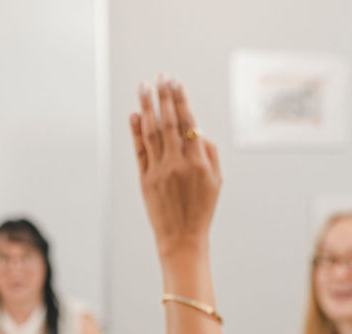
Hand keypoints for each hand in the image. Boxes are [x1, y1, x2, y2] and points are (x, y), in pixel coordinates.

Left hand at [130, 76, 220, 261]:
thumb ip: (210, 154)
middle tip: (160, 77)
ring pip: (151, 132)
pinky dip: (136, 131)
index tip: (176, 82)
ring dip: (147, 107)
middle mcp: (178, 163)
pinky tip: (135, 114)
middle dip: (163, 97)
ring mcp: (159, 171)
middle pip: (168, 122)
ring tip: (144, 87)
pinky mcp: (145, 180)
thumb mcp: (216, 182)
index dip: (180, 100)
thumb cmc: (201, 210)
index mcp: (198, 162)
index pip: (188, 122)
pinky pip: (139, 150)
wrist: (182, 238)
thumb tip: (198, 131)